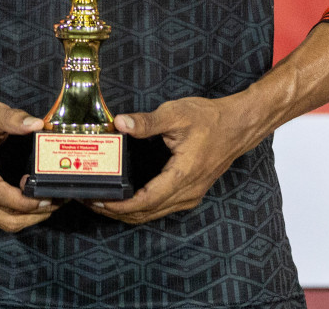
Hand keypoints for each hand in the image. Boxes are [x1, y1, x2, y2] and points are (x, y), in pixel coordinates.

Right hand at [0, 101, 57, 232]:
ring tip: (49, 206)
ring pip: (1, 221)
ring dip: (28, 218)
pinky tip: (31, 206)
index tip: (45, 197)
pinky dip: (16, 216)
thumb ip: (13, 118)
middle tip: (56, 202)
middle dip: (33, 213)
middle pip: (3, 215)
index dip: (23, 200)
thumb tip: (37, 124)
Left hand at [89, 96, 258, 224]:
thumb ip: (147, 121)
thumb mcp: (177, 114)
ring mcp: (190, 195)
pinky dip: (141, 207)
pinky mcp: (190, 192)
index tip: (98, 200)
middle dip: (116, 211)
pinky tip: (126, 197)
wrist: (238, 126)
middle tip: (90, 201)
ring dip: (127, 211)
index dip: (119, 205)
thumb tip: (120, 123)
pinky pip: (161, 207)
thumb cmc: (210, 119)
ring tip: (102, 200)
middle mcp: (187, 192)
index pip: (145, 201)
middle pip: (146, 213)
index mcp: (182, 176)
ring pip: (153, 213)